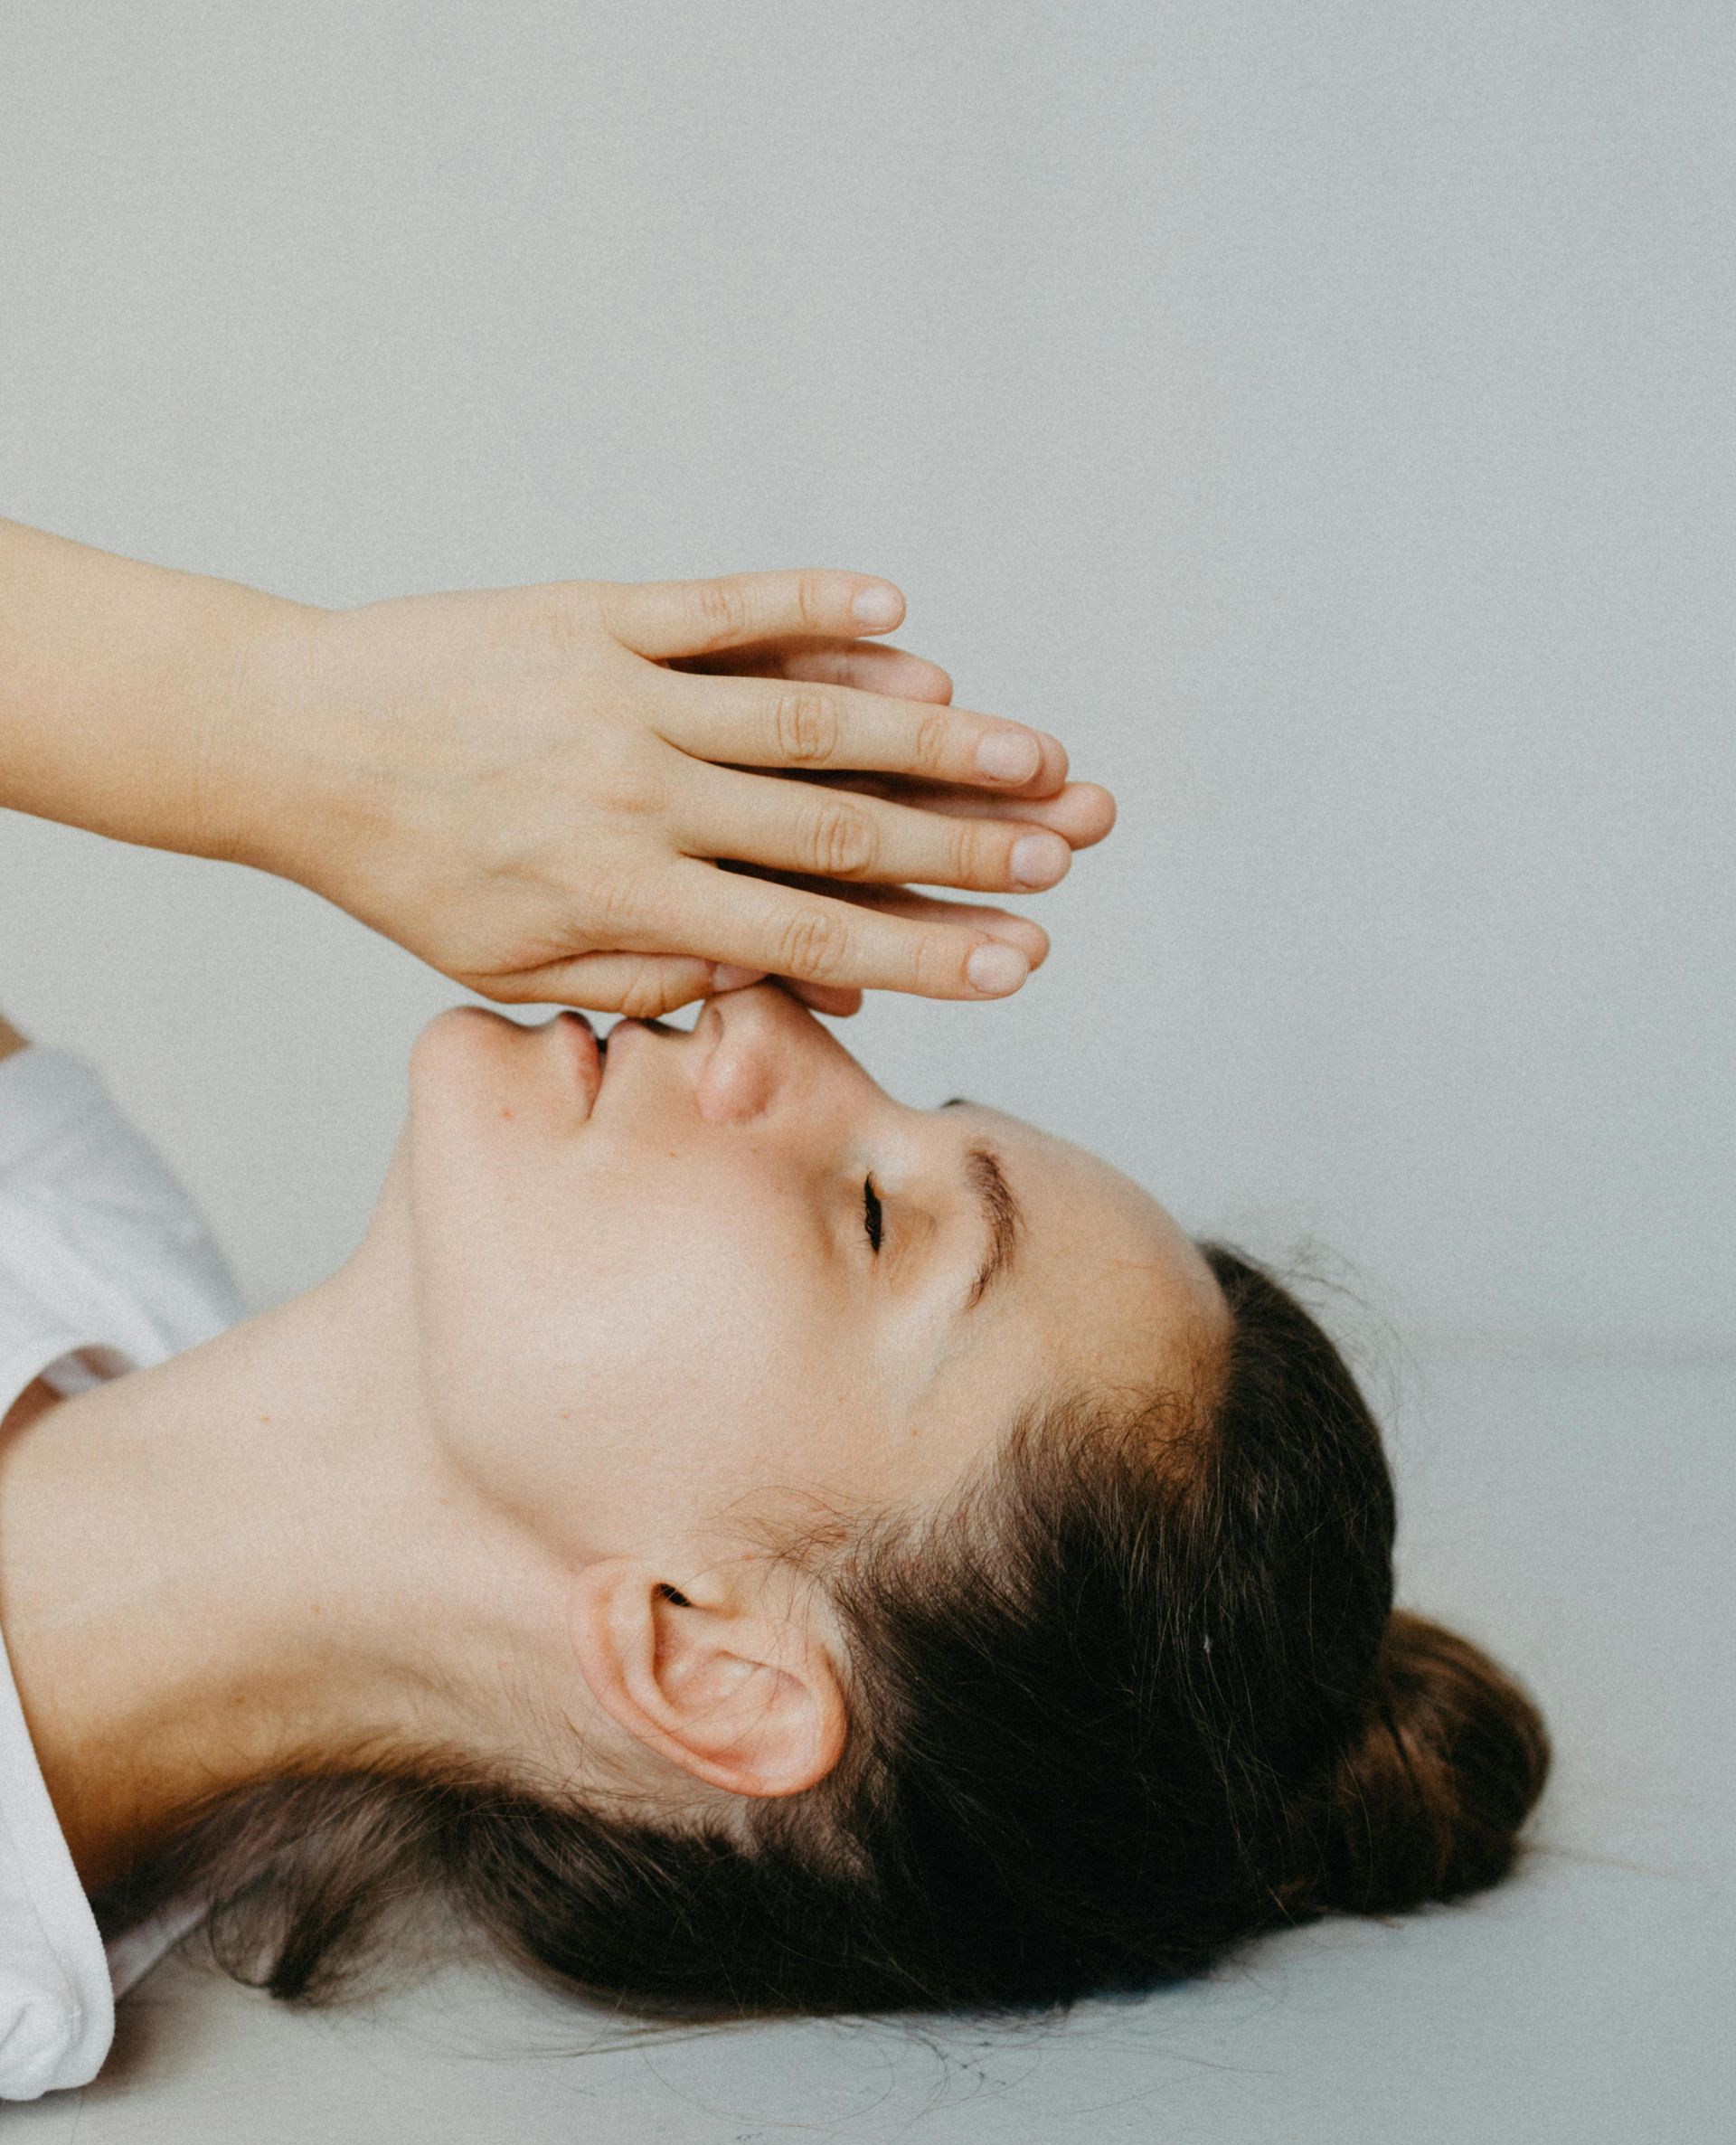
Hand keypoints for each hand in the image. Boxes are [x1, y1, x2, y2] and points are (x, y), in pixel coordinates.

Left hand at [252, 570, 1115, 1013]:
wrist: (293, 742)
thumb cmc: (413, 872)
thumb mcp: (517, 967)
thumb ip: (652, 977)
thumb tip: (788, 978)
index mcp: (627, 900)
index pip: (809, 935)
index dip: (929, 948)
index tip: (1026, 955)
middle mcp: (641, 799)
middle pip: (836, 827)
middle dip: (968, 843)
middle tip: (1073, 847)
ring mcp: (624, 695)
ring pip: (804, 718)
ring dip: (930, 736)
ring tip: (1031, 749)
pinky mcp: (596, 613)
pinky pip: (721, 607)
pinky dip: (811, 606)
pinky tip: (898, 616)